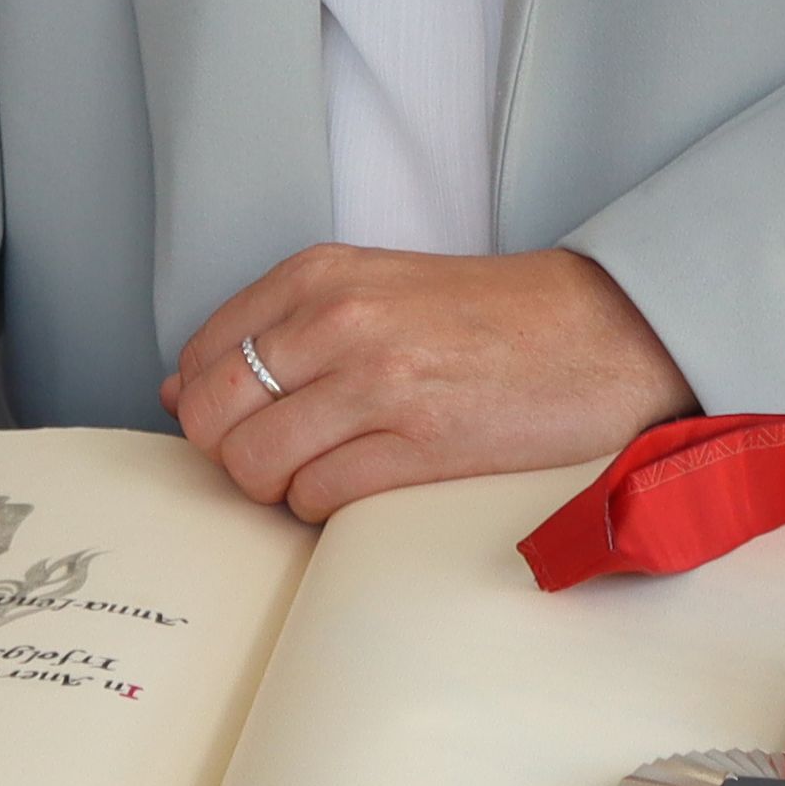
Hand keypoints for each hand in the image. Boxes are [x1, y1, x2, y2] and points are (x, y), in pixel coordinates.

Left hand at [164, 247, 695, 523]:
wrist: (603, 333)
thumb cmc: (490, 317)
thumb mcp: (371, 289)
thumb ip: (278, 328)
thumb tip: (182, 388)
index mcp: (319, 275)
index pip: (201, 357)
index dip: (209, 406)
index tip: (247, 421)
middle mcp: (338, 320)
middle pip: (213, 416)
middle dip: (231, 454)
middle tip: (278, 459)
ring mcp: (377, 382)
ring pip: (256, 465)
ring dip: (278, 488)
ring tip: (327, 472)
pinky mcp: (419, 444)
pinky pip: (318, 499)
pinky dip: (323, 509)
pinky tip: (363, 486)